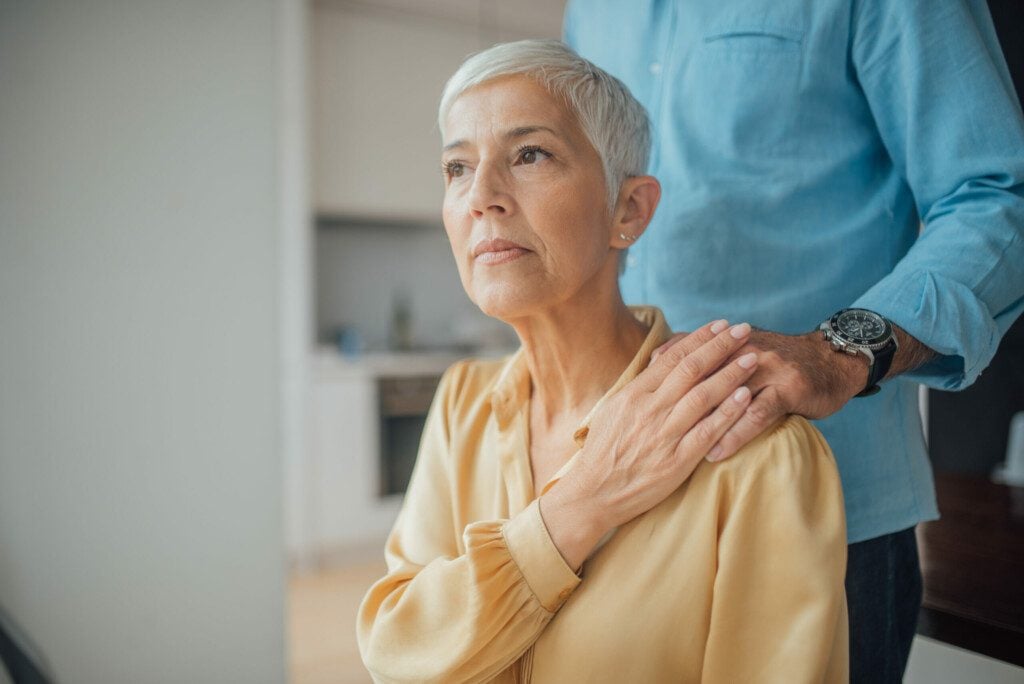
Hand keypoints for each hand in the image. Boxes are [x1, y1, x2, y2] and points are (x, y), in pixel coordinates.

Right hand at [540, 320, 758, 570]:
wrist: (593, 494)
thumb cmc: (603, 453)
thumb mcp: (613, 412)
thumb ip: (639, 390)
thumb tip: (659, 366)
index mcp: (632, 395)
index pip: (671, 358)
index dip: (698, 339)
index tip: (720, 325)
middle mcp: (649, 410)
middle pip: (691, 370)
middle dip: (720, 346)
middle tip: (743, 330)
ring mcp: (663, 435)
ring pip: (702, 396)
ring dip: (730, 374)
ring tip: (752, 358)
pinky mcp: (676, 461)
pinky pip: (707, 432)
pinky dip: (727, 412)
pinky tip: (744, 397)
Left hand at [652, 328, 867, 462]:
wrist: (832, 361)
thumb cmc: (778, 362)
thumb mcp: (742, 350)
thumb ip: (704, 354)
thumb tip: (660, 356)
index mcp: (727, 342)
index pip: (685, 354)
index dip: (659, 376)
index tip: (634, 399)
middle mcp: (743, 350)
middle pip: (700, 374)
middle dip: (670, 403)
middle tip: (644, 431)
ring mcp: (765, 367)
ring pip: (724, 396)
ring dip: (698, 423)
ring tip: (672, 451)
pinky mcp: (787, 387)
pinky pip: (755, 413)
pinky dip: (734, 433)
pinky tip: (717, 453)